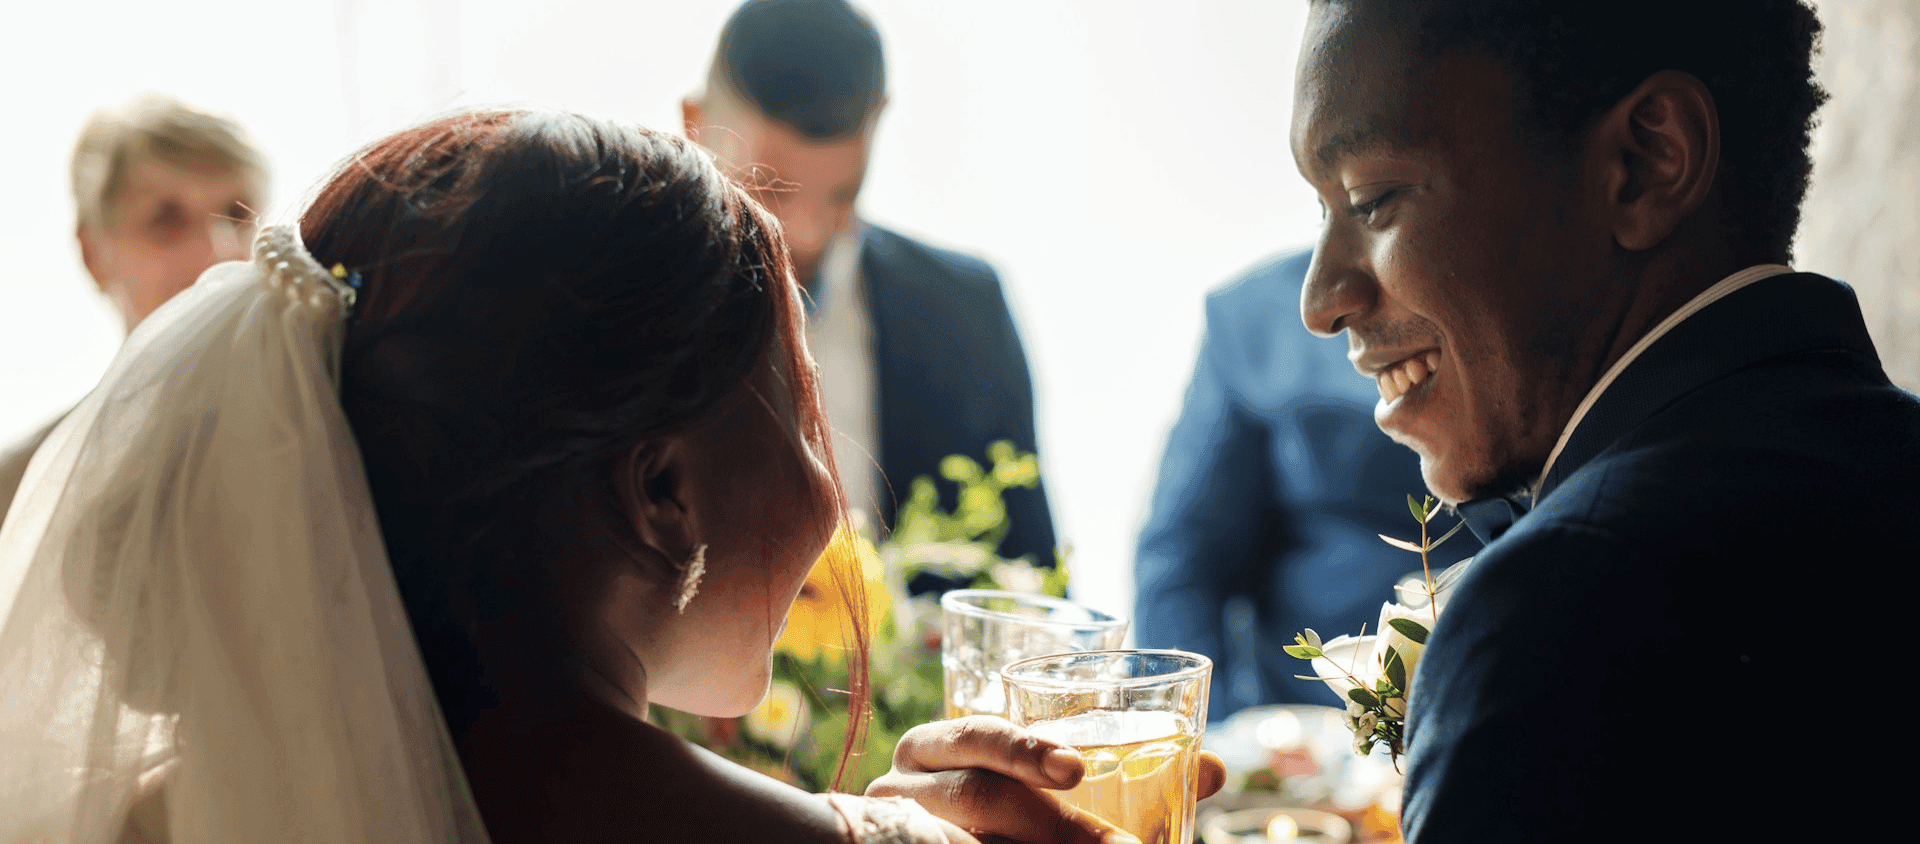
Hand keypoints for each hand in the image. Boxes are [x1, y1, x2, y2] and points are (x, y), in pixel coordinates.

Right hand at [866, 716, 1226, 843]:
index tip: (1077, 770)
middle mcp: (906, 782)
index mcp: (939, 743)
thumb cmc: (1007, 808)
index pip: (978, 735)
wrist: (953, 837)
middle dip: (1057, 826)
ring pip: (965, 842)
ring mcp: (903, 828)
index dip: (1024, 749)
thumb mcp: (1054, 787)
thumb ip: (1131, 771)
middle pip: (977, 797)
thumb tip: (1216, 768)